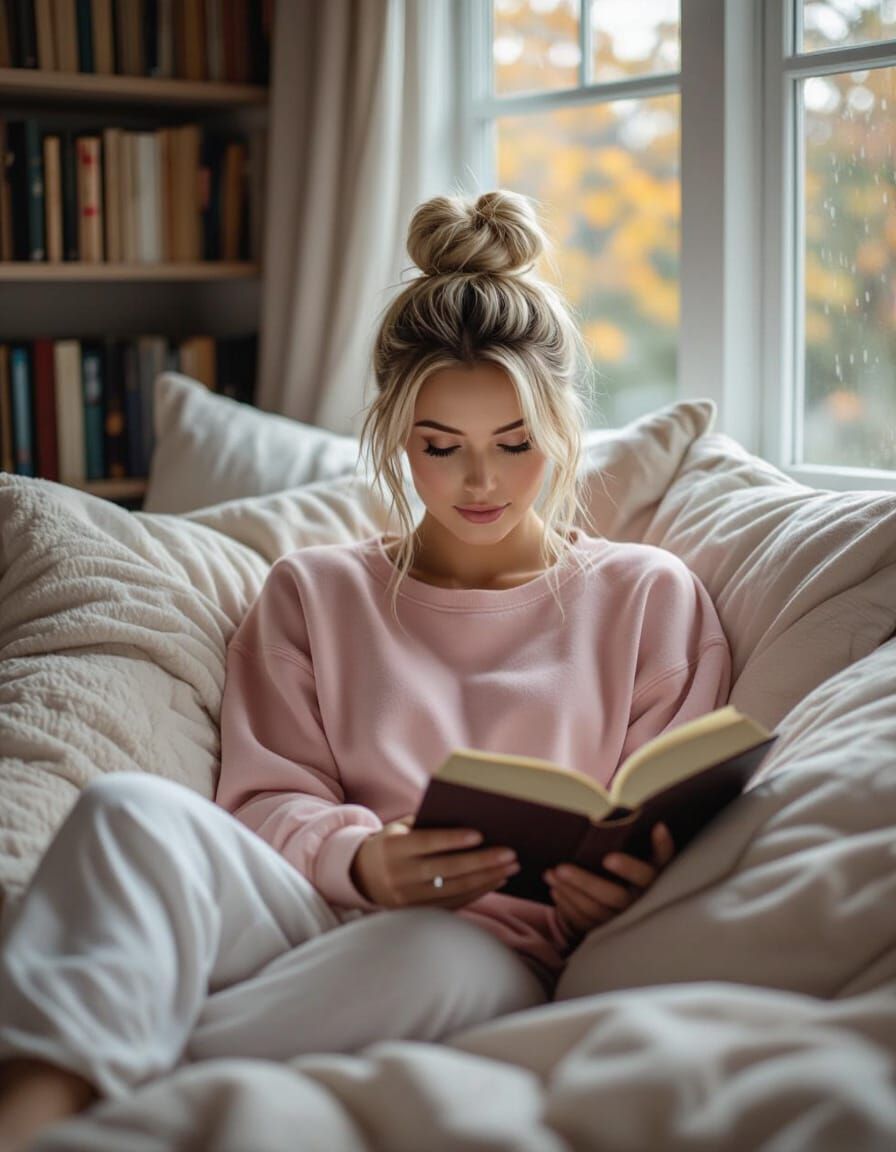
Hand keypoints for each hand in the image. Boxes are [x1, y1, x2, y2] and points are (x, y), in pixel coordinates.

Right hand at [350, 815, 519, 909]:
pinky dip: (478, 892)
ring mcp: (408, 899)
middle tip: (511, 853)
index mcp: (393, 849)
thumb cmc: (392, 843)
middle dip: (482, 861)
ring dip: (486, 879)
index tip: (480, 834)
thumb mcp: (400, 829)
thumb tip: (469, 816)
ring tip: (511, 867)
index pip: (426, 843)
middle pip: (446, 870)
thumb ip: (427, 823)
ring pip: (454, 889)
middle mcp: (398, 876)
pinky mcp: (418, 913)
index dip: (452, 839)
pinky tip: (496, 880)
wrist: (362, 876)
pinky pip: (454, 903)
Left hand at [544, 823, 675, 947]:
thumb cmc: (622, 858)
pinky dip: (568, 904)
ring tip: (551, 873)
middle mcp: (642, 898)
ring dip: (570, 891)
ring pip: (597, 909)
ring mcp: (625, 915)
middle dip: (586, 883)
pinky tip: (555, 889)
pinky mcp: (608, 927)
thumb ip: (623, 838)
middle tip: (561, 868)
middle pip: (616, 897)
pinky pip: (586, 920)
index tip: (616, 853)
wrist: (615, 893)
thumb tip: (597, 822)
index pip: (652, 868)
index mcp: (652, 873)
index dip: (639, 862)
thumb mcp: (630, 846)